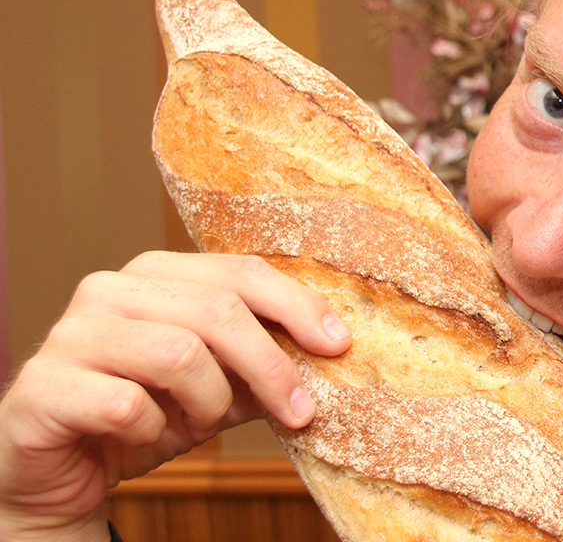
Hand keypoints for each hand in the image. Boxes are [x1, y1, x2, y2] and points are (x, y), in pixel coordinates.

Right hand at [0, 251, 351, 541]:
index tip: (339, 346)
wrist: (62, 471)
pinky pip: (126, 405)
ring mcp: (70, 335)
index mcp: (154, 274)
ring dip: (208, 403)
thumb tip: (332, 349)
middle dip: (270, 366)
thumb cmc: (146, 416)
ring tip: (200, 424)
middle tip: (299, 411)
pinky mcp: (42, 386)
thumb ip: (263, 362)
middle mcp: (108, 290)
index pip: (240, 272)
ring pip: (178, 354)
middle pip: (217, 311)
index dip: (297, 306)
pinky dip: (154, 431)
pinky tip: (145, 437)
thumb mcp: (219, 386)